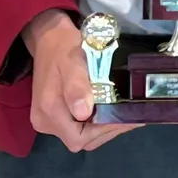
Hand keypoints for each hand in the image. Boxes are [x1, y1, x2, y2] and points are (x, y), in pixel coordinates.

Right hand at [24, 9, 139, 152]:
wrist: (49, 38)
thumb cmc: (63, 48)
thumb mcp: (73, 63)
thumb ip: (77, 88)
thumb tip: (84, 114)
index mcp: (48, 111)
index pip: (78, 138)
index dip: (104, 132)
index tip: (126, 119)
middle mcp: (45, 121)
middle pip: (81, 140)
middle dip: (107, 130)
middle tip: (132, 115)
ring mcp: (48, 119)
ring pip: (81, 135)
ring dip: (103, 128)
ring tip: (126, 114)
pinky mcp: (53, 114)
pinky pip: (77, 126)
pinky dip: (96, 123)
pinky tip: (111, 110)